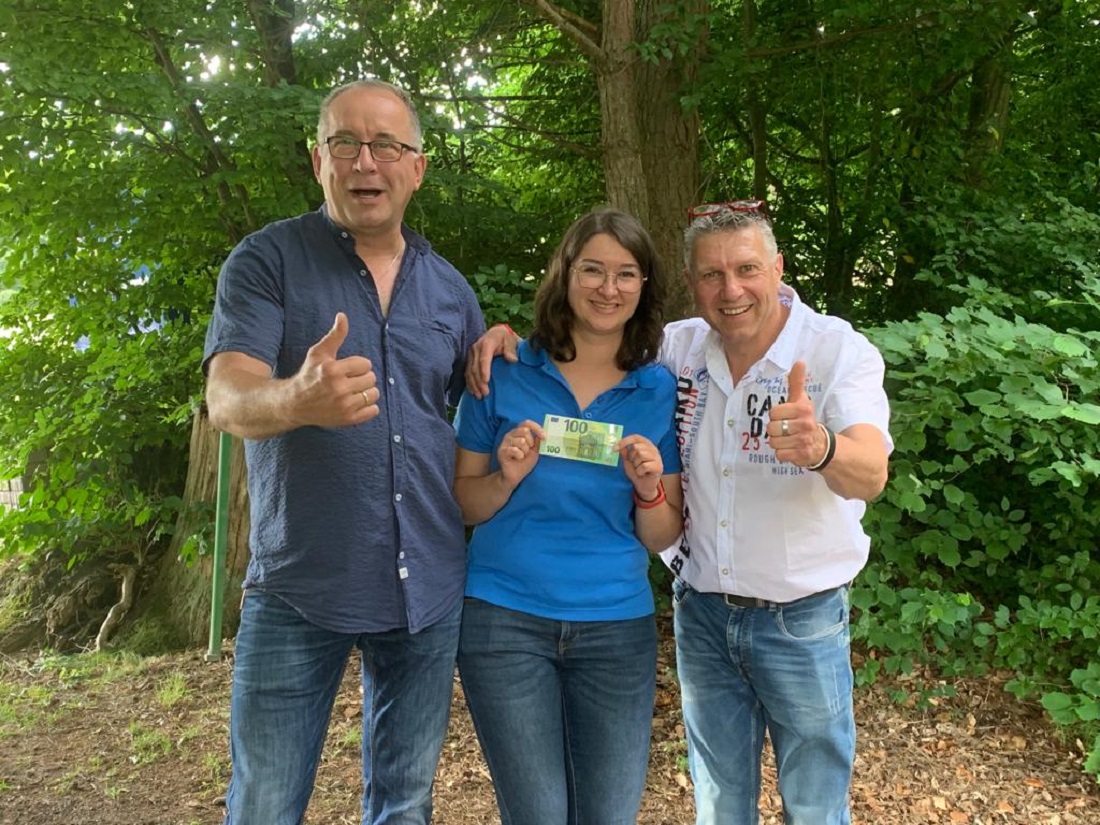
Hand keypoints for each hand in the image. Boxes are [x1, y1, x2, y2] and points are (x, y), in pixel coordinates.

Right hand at [289, 313, 379, 427]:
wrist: (295, 403)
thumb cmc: (309, 375)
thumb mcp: (319, 353)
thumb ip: (335, 335)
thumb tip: (342, 316)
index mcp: (333, 370)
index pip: (366, 364)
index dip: (358, 365)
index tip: (347, 369)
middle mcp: (339, 389)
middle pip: (371, 378)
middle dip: (362, 378)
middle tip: (349, 381)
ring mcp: (344, 406)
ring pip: (374, 394)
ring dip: (366, 392)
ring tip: (353, 391)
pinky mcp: (348, 419)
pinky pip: (373, 410)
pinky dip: (369, 406)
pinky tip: (356, 402)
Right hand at [465, 324, 519, 398]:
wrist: (497, 334)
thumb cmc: (506, 339)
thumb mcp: (511, 341)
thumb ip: (511, 349)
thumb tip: (512, 360)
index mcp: (487, 343)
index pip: (484, 358)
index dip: (484, 370)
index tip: (486, 381)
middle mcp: (475, 348)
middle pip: (475, 367)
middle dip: (479, 382)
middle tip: (485, 394)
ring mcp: (471, 354)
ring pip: (469, 372)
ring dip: (473, 385)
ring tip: (479, 396)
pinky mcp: (469, 360)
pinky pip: (467, 373)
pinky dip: (469, 383)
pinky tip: (473, 392)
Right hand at [497, 419, 543, 487]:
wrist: (515, 476)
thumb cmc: (524, 462)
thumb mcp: (535, 451)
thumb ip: (538, 442)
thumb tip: (542, 434)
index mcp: (518, 432)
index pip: (527, 423)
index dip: (536, 428)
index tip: (544, 436)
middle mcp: (510, 435)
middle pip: (525, 430)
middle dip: (531, 442)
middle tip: (529, 451)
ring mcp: (505, 442)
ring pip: (520, 441)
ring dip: (525, 451)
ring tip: (522, 456)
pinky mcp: (501, 451)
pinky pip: (514, 449)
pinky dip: (519, 455)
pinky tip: (518, 458)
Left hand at [617, 434, 663, 499]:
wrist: (643, 486)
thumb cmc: (636, 472)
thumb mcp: (628, 461)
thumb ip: (625, 452)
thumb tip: (619, 445)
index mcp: (646, 445)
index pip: (635, 437)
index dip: (624, 441)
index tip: (614, 448)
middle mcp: (653, 448)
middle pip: (637, 447)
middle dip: (631, 457)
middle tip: (634, 465)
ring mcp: (657, 457)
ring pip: (641, 455)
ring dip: (636, 465)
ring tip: (639, 469)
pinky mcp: (659, 466)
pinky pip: (644, 466)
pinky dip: (640, 471)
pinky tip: (643, 474)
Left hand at [768, 360, 826, 466]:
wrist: (821, 445)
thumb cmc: (805, 419)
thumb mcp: (801, 400)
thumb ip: (797, 382)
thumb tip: (799, 362)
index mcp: (803, 409)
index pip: (773, 413)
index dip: (776, 416)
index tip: (786, 417)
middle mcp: (805, 424)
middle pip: (771, 428)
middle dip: (776, 431)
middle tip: (787, 430)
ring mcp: (804, 441)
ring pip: (773, 442)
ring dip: (778, 443)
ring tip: (789, 440)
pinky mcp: (801, 455)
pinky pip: (779, 455)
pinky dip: (783, 454)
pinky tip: (792, 449)